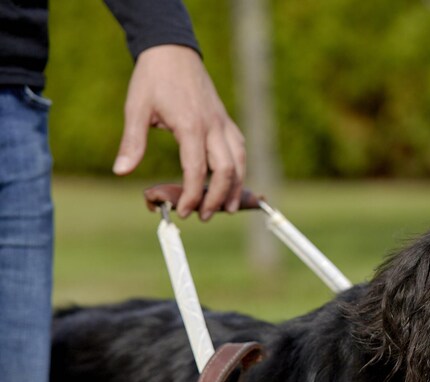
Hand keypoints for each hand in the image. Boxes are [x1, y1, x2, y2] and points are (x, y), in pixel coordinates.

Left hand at [112, 44, 244, 220]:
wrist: (173, 51)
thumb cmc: (153, 79)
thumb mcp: (136, 108)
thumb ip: (133, 142)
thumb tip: (122, 171)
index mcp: (191, 125)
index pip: (197, 170)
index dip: (192, 195)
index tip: (185, 211)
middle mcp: (213, 126)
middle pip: (226, 171)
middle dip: (217, 198)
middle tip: (204, 216)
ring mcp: (223, 123)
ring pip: (239, 161)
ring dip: (235, 187)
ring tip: (228, 207)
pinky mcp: (226, 120)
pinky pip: (239, 149)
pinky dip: (239, 168)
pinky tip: (232, 180)